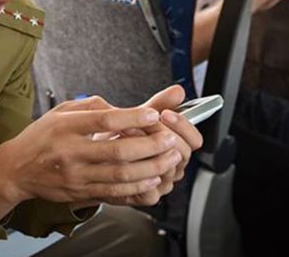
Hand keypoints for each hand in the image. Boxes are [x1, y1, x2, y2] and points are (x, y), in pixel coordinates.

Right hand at [0, 96, 184, 208]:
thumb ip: (91, 106)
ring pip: (121, 175)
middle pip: (118, 151)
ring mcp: (76, 175)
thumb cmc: (40, 137)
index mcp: (65, 127)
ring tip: (169, 158)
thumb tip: (122, 108)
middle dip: (151, 145)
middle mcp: (70, 152)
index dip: (133, 117)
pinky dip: (138, 186)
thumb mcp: (60, 112)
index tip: (154, 113)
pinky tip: (152, 178)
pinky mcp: (80, 192)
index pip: (103, 120)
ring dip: (151, 167)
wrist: (16, 169)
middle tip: (170, 139)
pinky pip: (115, 192)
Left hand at [98, 85, 202, 205]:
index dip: (183, 126)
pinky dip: (135, 171)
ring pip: (166, 169)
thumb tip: (179, 91)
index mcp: (177, 148)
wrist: (94, 158)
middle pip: (183, 154)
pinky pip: (149, 189)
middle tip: (144, 122)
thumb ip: (160, 105)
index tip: (166, 113)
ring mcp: (161, 183)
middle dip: (163, 134)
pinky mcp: (146, 196)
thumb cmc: (118, 138)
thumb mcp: (139, 118)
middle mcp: (173, 166)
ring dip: (144, 147)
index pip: (194, 140)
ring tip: (126, 131)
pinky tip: (122, 158)